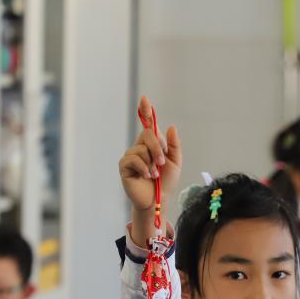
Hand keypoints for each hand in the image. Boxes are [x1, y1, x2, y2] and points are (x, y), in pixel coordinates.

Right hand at [118, 96, 181, 241]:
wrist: (158, 200)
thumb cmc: (165, 181)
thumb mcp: (175, 162)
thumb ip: (174, 145)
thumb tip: (171, 126)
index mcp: (152, 144)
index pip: (147, 123)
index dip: (145, 110)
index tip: (145, 98)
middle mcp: (139, 146)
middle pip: (147, 134)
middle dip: (158, 148)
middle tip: (162, 162)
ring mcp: (130, 156)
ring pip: (141, 149)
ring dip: (152, 163)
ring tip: (154, 174)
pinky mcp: (124, 166)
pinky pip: (134, 160)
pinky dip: (144, 168)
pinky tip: (147, 177)